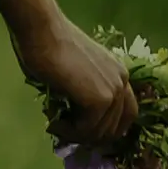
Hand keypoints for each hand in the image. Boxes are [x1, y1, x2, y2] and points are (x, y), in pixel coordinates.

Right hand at [12, 16, 137, 145]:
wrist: (41, 32)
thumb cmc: (47, 47)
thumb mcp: (74, 73)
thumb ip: (83, 92)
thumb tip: (76, 119)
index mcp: (118, 73)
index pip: (126, 114)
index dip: (106, 129)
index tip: (82, 132)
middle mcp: (121, 81)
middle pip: (115, 128)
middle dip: (89, 137)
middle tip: (64, 132)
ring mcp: (113, 91)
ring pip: (99, 132)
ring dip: (75, 135)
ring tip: (54, 124)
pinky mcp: (99, 100)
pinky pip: (86, 130)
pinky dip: (68, 132)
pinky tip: (52, 122)